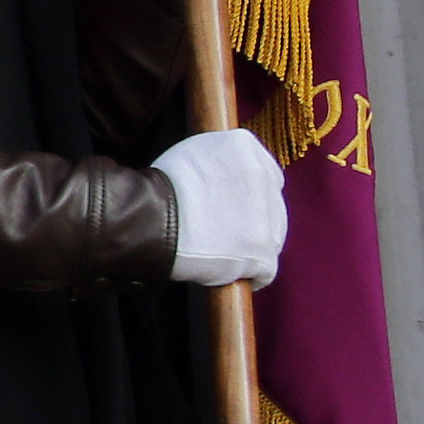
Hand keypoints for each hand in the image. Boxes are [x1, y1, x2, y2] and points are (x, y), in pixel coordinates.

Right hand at [155, 127, 288, 286]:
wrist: (150, 218)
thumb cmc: (159, 188)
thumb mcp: (192, 151)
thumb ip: (218, 158)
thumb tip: (222, 174)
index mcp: (246, 148)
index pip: (263, 171)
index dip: (245, 191)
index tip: (231, 203)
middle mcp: (264, 178)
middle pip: (271, 204)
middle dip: (252, 218)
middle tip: (225, 230)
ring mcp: (267, 218)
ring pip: (272, 236)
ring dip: (253, 246)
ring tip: (224, 253)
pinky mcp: (261, 253)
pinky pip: (265, 270)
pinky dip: (250, 274)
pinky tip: (231, 273)